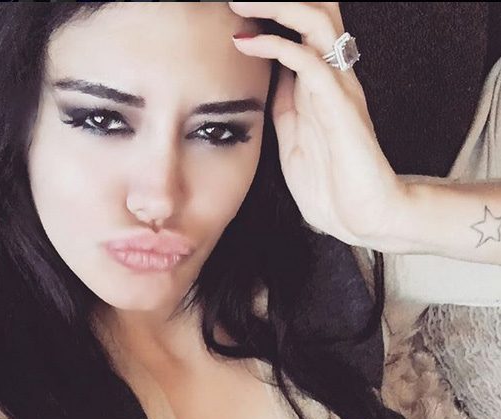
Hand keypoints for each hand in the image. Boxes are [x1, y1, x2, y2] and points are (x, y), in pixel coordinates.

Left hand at [228, 2, 407, 248]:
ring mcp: (338, 89)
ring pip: (317, 21)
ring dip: (277, 6)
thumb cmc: (330, 187)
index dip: (274, 13)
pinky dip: (275, 46)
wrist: (360, 219)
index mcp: (319, 87)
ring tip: (241, 2)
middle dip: (279, 0)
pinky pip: (309, 61)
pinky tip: (246, 42)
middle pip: (318, 11)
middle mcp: (333, 78)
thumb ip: (285, 109)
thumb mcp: (293, 142)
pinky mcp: (339, 107)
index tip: (236, 11)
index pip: (303, 29)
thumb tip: (271, 80)